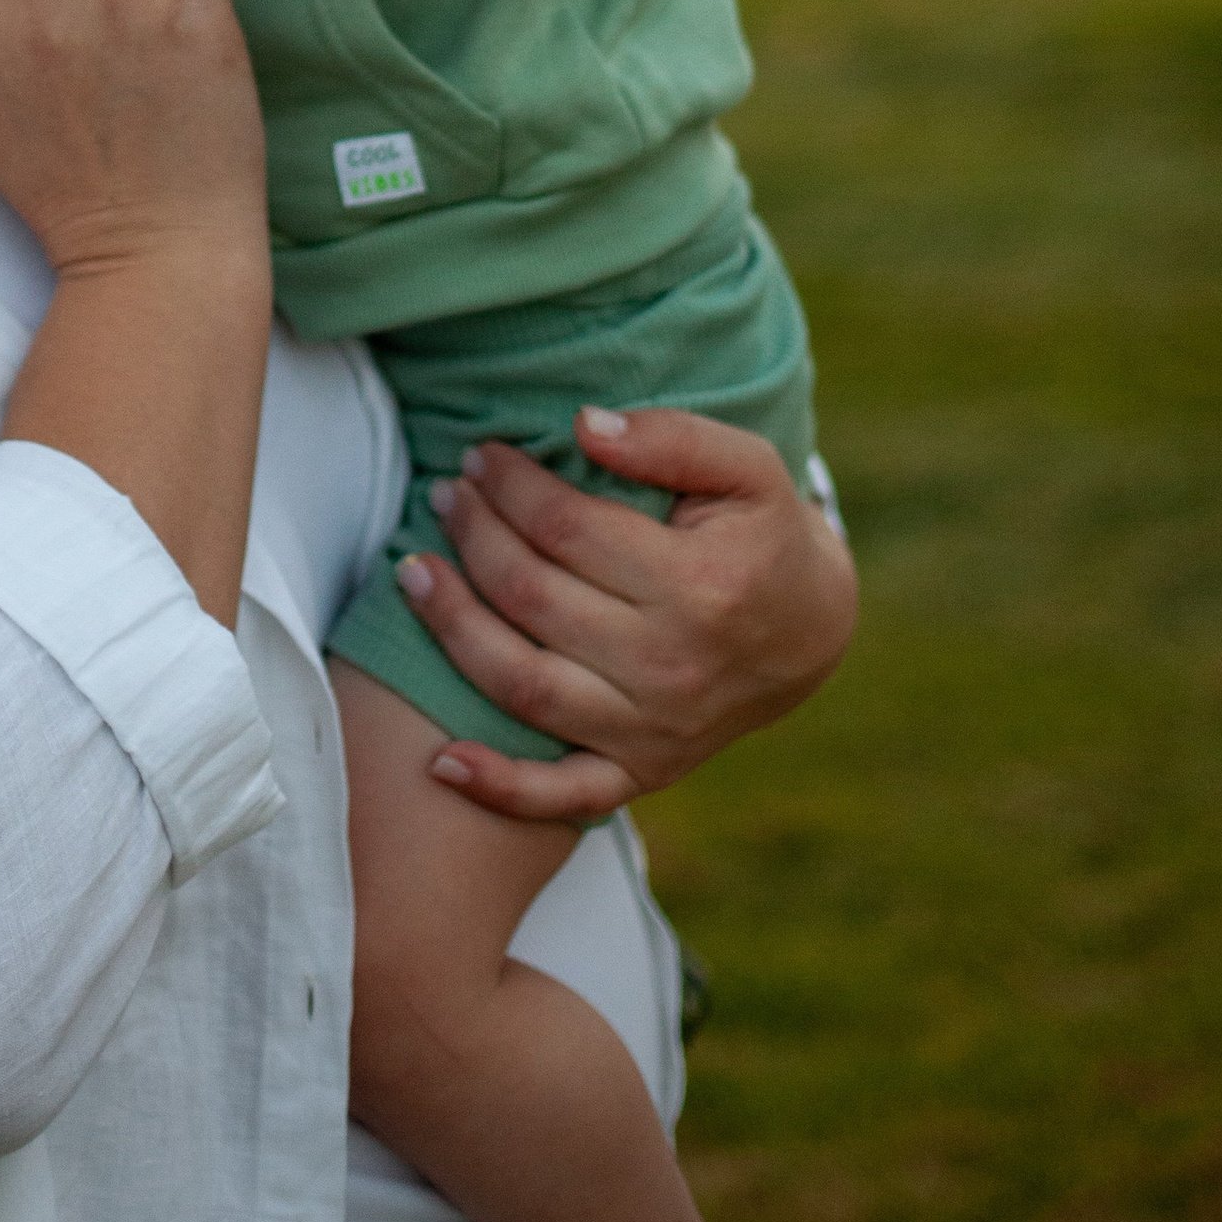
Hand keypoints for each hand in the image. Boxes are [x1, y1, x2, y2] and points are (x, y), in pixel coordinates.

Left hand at [399, 405, 857, 822]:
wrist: (809, 632)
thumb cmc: (762, 532)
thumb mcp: (747, 466)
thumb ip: (671, 437)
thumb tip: (583, 427)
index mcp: (699, 587)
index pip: (568, 528)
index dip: (511, 486)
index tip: (482, 455)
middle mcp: (670, 669)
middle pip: (532, 597)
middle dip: (474, 536)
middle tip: (448, 495)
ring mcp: (651, 732)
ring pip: (523, 685)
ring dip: (453, 627)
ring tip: (412, 570)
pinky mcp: (639, 774)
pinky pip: (560, 795)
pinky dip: (499, 788)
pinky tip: (442, 761)